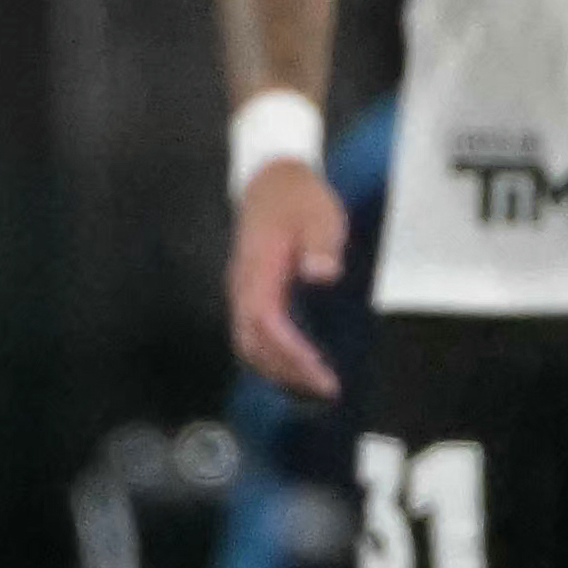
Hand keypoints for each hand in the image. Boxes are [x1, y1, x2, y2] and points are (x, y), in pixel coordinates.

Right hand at [226, 158, 348, 397]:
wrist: (272, 179)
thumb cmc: (300, 198)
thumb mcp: (320, 214)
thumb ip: (321, 244)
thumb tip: (322, 273)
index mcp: (258, 271)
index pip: (267, 324)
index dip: (290, 353)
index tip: (319, 372)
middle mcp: (243, 287)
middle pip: (252, 344)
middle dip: (286, 372)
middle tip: (325, 388)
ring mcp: (242, 292)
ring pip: (248, 344)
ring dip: (277, 370)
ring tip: (313, 386)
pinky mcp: (249, 294)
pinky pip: (253, 336)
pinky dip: (272, 359)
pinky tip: (297, 366)